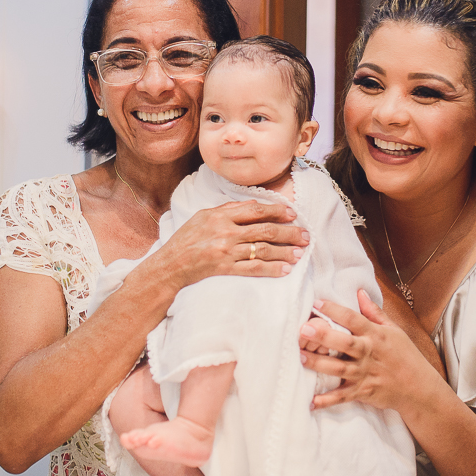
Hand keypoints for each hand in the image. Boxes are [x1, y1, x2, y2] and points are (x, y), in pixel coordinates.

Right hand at [145, 200, 310, 289]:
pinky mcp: (224, 269)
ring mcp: (225, 251)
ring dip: (284, 251)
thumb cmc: (186, 239)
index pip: (255, 210)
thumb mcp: (203, 216)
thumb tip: (255, 205)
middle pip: (264, 230)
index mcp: (220, 215)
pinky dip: (271, 269)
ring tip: (300, 253)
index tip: (293, 214)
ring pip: (263, 249)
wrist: (169, 265)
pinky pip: (253, 269)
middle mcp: (225, 231)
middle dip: (289, 232)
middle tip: (305, 235)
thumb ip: (228, 210)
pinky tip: (285, 270)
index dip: (277, 211)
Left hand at [299, 290, 433, 411]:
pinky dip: (327, 401)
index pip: (354, 319)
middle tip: (304, 329)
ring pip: (339, 369)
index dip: (336, 310)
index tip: (317, 302)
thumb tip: (359, 292)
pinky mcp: (363, 392)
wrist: (419, 388)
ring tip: (300, 357)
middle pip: (344, 343)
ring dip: (319, 364)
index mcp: (375, 335)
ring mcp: (365, 374)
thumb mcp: (394, 330)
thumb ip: (374, 312)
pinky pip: (342, 397)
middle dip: (324, 336)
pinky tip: (312, 402)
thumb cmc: (406, 356)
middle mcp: (368, 353)